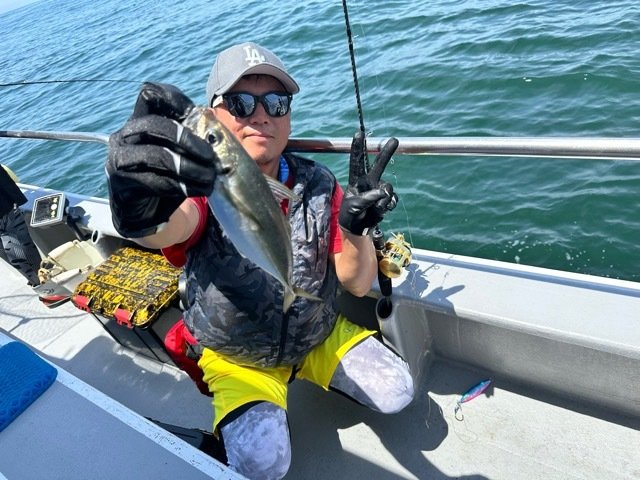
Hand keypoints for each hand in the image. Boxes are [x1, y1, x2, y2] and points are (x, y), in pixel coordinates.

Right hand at [106, 82, 217, 237]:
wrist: (143, 212)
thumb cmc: (165, 176)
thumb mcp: (178, 153)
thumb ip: (189, 137)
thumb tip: (213, 124)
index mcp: (139, 120)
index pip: (150, 95)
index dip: (174, 99)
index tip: (198, 114)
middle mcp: (124, 135)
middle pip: (154, 124)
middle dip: (186, 138)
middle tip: (209, 155)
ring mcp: (119, 158)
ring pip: (157, 155)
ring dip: (189, 167)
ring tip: (209, 177)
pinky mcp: (122, 182)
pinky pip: (155, 181)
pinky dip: (182, 186)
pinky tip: (198, 189)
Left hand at [339, 131, 398, 235]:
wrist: (358, 227)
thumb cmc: (350, 215)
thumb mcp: (354, 208)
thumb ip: (366, 198)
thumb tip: (382, 191)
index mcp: (356, 180)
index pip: (356, 162)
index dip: (357, 148)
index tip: (358, 133)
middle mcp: (369, 182)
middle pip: (379, 165)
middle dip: (386, 152)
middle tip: (394, 139)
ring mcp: (379, 189)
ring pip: (388, 188)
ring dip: (383, 200)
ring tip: (374, 209)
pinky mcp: (386, 198)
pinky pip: (393, 198)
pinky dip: (388, 205)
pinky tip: (381, 210)